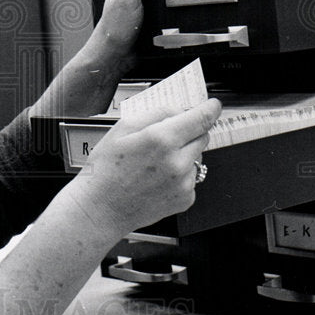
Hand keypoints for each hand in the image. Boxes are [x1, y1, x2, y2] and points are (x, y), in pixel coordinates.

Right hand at [70, 97, 221, 237]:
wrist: (101, 208)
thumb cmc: (106, 170)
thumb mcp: (122, 129)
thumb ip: (155, 114)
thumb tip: (178, 110)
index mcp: (161, 139)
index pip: (201, 118)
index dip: (210, 109)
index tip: (213, 106)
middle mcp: (177, 162)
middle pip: (202, 136)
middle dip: (190, 132)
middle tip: (167, 138)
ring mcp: (183, 182)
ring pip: (197, 157)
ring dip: (184, 154)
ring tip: (156, 163)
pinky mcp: (185, 198)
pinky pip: (192, 178)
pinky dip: (181, 175)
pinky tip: (158, 178)